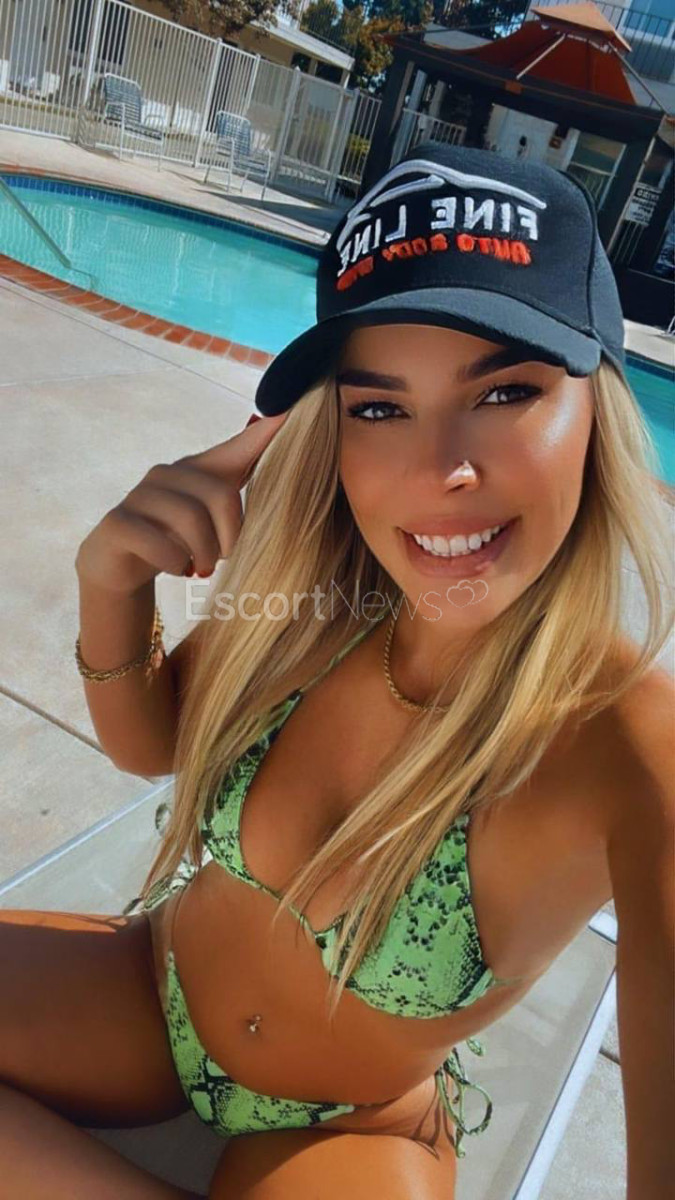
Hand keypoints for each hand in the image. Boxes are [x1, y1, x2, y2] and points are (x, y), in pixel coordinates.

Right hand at [75, 412, 287, 593]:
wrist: (119, 566)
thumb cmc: (174, 539)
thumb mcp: (210, 519)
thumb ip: (238, 500)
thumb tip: (276, 473)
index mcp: (196, 471)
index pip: (236, 447)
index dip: (262, 434)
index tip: (289, 412)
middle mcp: (167, 474)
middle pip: (220, 495)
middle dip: (230, 537)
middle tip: (222, 560)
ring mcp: (139, 496)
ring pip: (190, 519)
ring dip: (204, 554)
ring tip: (200, 568)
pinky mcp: (117, 523)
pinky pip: (159, 543)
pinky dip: (176, 563)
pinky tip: (177, 568)